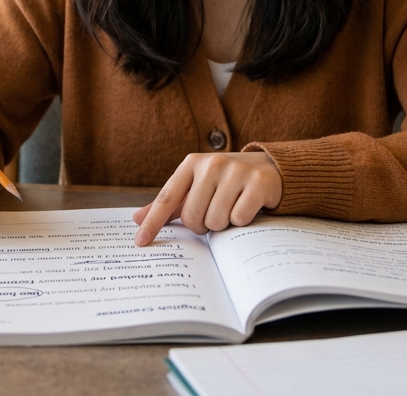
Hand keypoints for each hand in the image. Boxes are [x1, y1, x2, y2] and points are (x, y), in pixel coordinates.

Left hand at [132, 152, 281, 245]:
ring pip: (215, 221)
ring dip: (222, 224)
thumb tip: (136, 219)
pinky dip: (241, 221)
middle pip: (192, 217)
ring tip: (231, 208)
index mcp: (192, 164)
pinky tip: (247, 207)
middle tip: (213, 214)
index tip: (140, 242)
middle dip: (201, 225)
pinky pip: (238, 219)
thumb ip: (169, 203)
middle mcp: (212, 164)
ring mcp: (236, 171)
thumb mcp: (196, 186)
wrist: (270, 168)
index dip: (153, 222)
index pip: (166, 198)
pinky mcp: (257, 182)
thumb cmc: (226, 182)